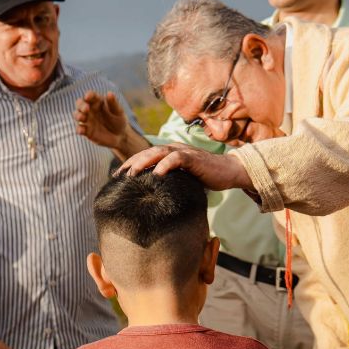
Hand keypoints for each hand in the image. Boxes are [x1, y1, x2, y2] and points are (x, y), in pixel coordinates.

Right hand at [74, 90, 148, 158]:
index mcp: (97, 101)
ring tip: (82, 117)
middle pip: (80, 103)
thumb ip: (113, 103)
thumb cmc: (119, 120)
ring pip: (77, 115)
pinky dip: (79, 129)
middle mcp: (89, 109)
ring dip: (78, 115)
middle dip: (81, 105)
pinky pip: (79, 129)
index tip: (88, 96)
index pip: (91, 95)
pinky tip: (81, 130)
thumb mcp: (118, 111)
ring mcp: (87, 120)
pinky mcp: (86, 131)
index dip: (89, 95)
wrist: (120, 136)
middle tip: (86, 109)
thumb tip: (109, 93)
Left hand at [116, 143, 252, 190]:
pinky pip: (177, 158)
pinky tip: (156, 174)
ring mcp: (184, 152)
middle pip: (148, 152)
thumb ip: (171, 183)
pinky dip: (165, 165)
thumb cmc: (207, 178)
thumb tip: (154, 199)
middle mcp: (175, 149)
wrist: (230, 172)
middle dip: (131, 162)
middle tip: (118, 176)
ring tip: (131, 174)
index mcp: (170, 154)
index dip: (131, 164)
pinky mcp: (194, 158)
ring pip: (158, 152)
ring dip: (143, 162)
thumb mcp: (184, 180)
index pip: (146, 156)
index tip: (117, 177)